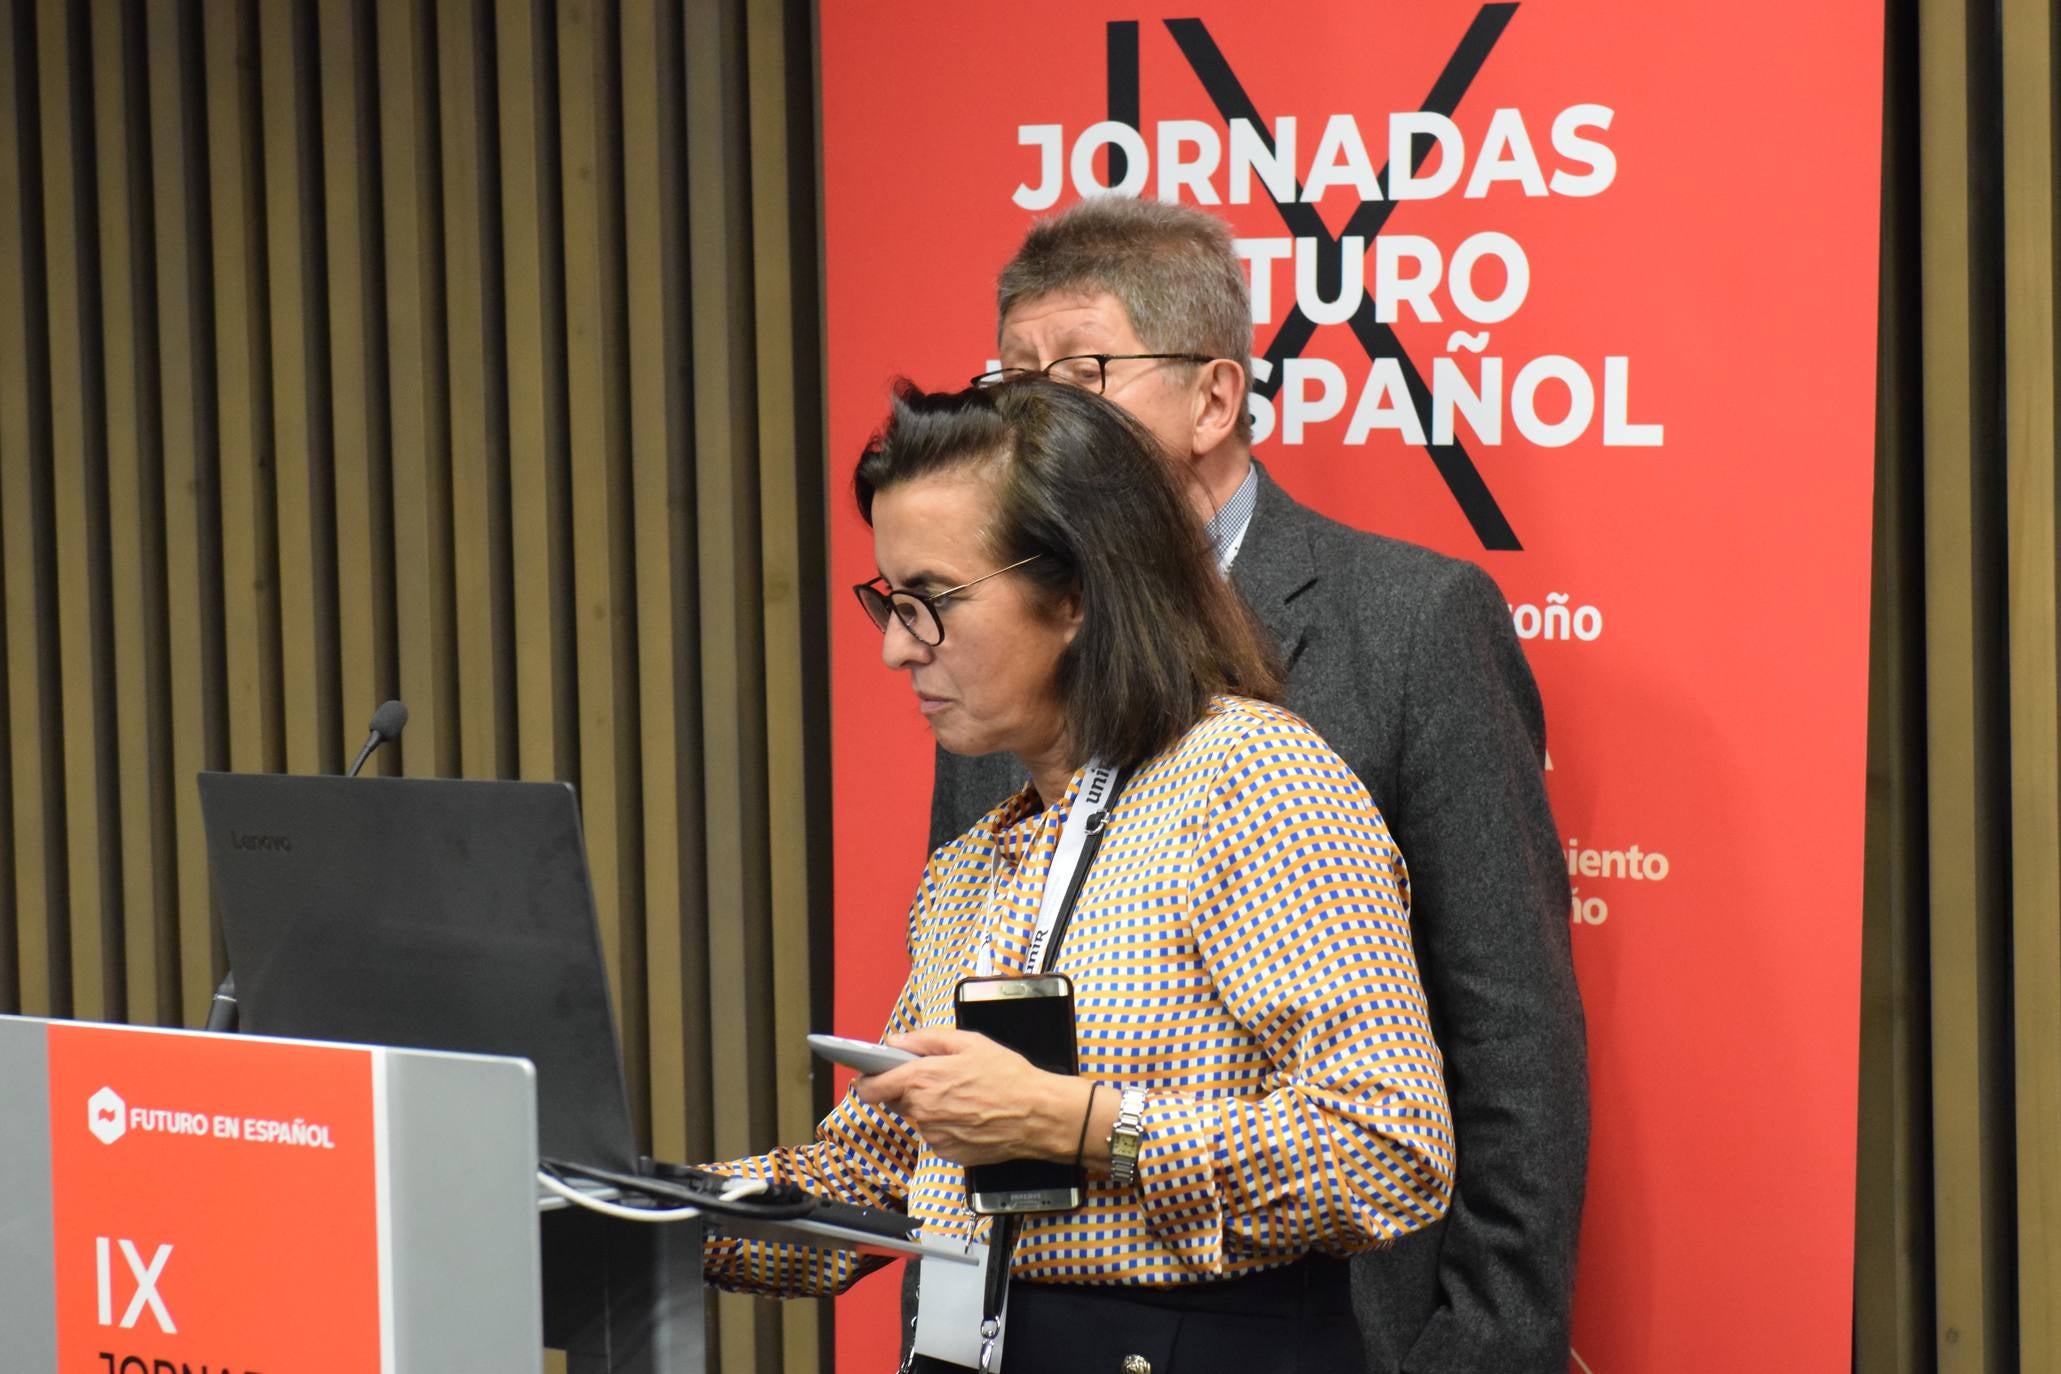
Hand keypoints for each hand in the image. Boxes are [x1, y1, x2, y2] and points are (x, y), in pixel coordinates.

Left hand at [853, 1027, 1081, 1166]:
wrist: (1038, 1115)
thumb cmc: (1009, 1077)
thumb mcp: (969, 1042)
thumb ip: (925, 1039)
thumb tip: (897, 1041)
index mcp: (922, 1079)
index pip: (871, 1087)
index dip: (865, 1081)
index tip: (865, 1076)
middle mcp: (922, 1110)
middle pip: (895, 1100)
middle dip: (907, 1088)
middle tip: (936, 1078)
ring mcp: (934, 1134)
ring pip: (917, 1117)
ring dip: (929, 1107)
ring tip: (962, 1096)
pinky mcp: (947, 1152)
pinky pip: (935, 1134)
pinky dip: (945, 1124)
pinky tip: (969, 1114)